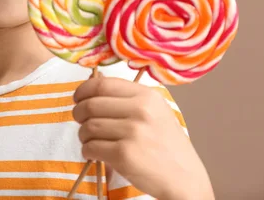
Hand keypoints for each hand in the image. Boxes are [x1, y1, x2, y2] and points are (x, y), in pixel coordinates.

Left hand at [72, 76, 214, 199]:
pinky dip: (87, 151)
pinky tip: (95, 154)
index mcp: (147, 96)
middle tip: (81, 123)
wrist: (185, 179)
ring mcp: (133, 132)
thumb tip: (89, 89)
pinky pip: (91, 147)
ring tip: (91, 141)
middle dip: (78, 114)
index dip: (83, 90)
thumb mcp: (154, 112)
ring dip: (83, 136)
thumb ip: (126, 99)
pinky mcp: (125, 154)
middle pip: (90, 105)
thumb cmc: (166, 145)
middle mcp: (141, 110)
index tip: (78, 98)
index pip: (102, 84)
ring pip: (88, 127)